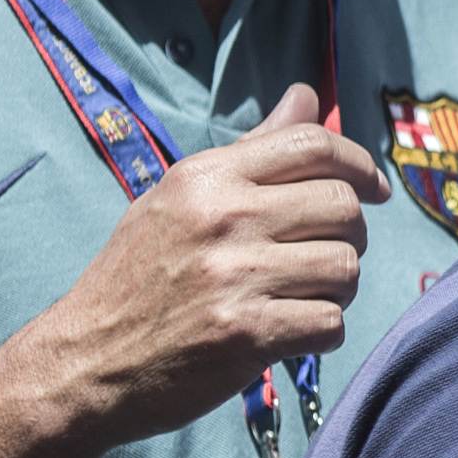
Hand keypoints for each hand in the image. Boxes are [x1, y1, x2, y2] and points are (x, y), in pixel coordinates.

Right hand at [27, 83, 386, 446]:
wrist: (84, 361)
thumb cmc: (138, 277)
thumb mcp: (179, 200)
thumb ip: (252, 152)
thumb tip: (306, 96)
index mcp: (206, 177)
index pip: (314, 144)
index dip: (360, 164)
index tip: (373, 189)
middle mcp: (222, 218)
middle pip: (343, 206)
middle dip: (349, 235)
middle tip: (321, 256)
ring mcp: (235, 276)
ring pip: (346, 267)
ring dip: (337, 288)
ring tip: (299, 296)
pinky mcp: (247, 333)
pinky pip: (331, 322)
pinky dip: (319, 332)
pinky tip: (286, 333)